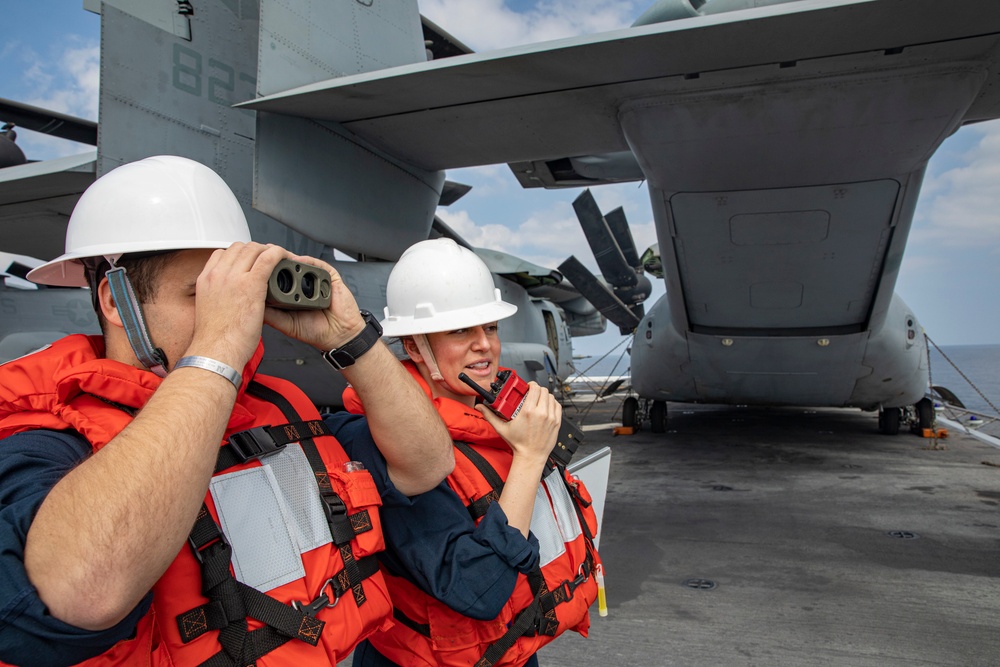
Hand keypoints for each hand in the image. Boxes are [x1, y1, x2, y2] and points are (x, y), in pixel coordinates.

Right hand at [185, 242, 285, 369]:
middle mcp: (218, 274)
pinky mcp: (252, 284)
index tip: (249, 261)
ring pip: (254, 249)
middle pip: (240, 247)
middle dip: (256, 250)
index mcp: (206, 280)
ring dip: (268, 250)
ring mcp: (234, 277)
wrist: (214, 351)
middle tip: (268, 258)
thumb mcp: (208, 310)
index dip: (239, 254)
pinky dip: (279, 254)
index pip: (223, 254)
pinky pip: (268, 259)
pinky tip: (286, 258)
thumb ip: (218, 298)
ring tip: (279, 259)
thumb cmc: (214, 340)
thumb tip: (229, 299)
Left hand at [263, 252, 365, 351]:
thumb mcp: (286, 324)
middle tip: (264, 257)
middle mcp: (303, 285)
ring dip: (289, 260)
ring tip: (278, 258)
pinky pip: (318, 265)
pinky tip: (298, 263)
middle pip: (287, 267)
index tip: (254, 268)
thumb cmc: (316, 331)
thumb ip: (270, 315)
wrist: (339, 336)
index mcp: (291, 294)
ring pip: (301, 264)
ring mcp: (316, 281)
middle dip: (276, 262)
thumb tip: (252, 304)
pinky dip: (308, 262)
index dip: (266, 272)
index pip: (276, 278)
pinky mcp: (330, 278)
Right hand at [478, 382, 560, 464]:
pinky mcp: (557, 422)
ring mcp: (551, 417)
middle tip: (531, 394)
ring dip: (545, 396)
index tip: (527, 388)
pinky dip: (552, 403)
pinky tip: (546, 407)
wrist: (531, 456)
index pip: (534, 388)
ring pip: (551, 397)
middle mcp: (541, 413)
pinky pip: (557, 406)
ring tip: (538, 401)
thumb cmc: (519, 444)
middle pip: (543, 390)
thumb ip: (490, 415)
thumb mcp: (502, 428)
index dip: (531, 385)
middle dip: (537, 390)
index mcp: (528, 411)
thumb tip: (480, 407)